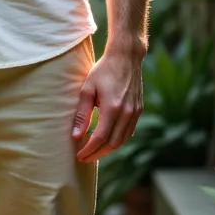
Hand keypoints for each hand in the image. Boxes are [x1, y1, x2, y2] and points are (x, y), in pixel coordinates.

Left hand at [70, 40, 144, 163]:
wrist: (126, 57)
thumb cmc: (103, 71)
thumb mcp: (87, 89)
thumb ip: (82, 114)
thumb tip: (76, 136)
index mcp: (113, 108)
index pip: (100, 138)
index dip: (89, 149)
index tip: (79, 156)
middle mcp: (127, 113)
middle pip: (112, 143)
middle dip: (97, 153)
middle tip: (84, 158)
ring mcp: (135, 112)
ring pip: (122, 140)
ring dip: (108, 149)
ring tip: (94, 152)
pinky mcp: (139, 110)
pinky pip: (129, 132)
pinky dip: (117, 140)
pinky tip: (107, 141)